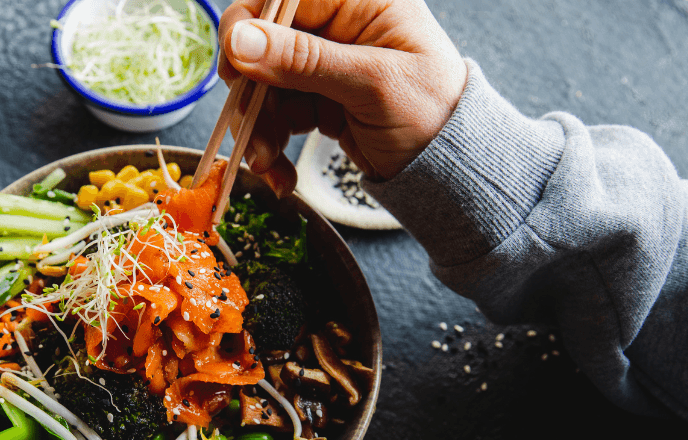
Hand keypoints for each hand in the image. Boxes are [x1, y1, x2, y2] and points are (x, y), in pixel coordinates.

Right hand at [218, 0, 467, 185]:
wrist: (452, 170)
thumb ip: (304, 60)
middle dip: (251, 95)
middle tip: (248, 132)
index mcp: (358, 1)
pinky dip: (270, 144)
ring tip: (267, 166)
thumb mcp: (371, 84)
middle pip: (263, 45)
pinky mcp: (316, 99)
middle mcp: (337, 25)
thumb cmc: (433, 115)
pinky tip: (279, 173)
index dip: (247, 29)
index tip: (235, 70)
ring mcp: (324, 64)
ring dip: (257, 127)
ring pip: (263, 85)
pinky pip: (275, 114)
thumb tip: (239, 39)